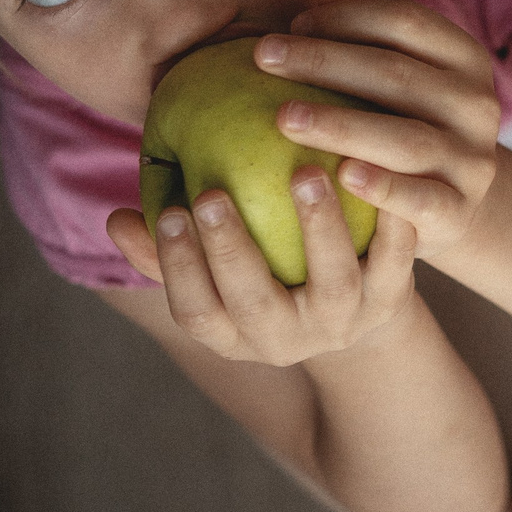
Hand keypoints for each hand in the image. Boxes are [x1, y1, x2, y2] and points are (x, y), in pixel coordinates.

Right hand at [104, 168, 420, 367]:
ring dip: (318, 227)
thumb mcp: (215, 274)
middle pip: (254, 303)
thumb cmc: (263, 274)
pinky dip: (392, 225)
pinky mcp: (390, 302)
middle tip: (212, 192)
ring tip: (305, 172)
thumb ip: (165, 250)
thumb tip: (117, 219)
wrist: (356, 314)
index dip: (178, 268)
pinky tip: (374, 172)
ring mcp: (341, 323)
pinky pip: (395, 262)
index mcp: (233, 335)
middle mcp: (285, 339)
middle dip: (231, 250)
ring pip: (332, 283)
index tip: (167, 212)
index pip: (195, 312)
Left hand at [253, 0, 502, 261]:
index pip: (405, 20)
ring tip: (283, 118)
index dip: (345, 15)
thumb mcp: (400, 69)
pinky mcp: (458, 211)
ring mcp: (471, 160)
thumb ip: (367, 26)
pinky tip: (342, 177)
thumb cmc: (403, 121)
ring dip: (341, 125)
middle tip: (263, 56)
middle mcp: (477, 105)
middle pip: (397, 74)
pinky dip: (384, 188)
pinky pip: (420, 200)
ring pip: (405, 139)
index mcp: (464, 58)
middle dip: (324, 61)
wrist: (448, 201)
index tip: (291, 23)